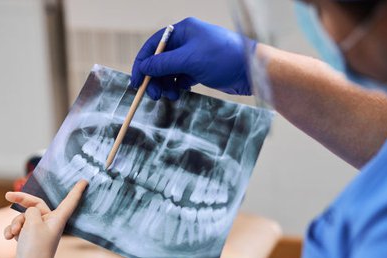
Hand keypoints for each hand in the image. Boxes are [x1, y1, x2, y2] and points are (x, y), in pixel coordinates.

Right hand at [3, 180, 87, 257]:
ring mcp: (39, 233)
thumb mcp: (32, 222)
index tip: (84, 181)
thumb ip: (32, 210)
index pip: (69, 201)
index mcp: (57, 219)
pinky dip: (12, 231)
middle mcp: (50, 225)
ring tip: (13, 233)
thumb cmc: (35, 250)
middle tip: (8, 195)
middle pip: (37, 205)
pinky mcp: (30, 241)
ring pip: (24, 218)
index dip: (76, 191)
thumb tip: (29, 214)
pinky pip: (20, 229)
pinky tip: (8, 238)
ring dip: (15, 222)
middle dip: (22, 201)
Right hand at [131, 18, 253, 100]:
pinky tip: (180, 93)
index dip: (142, 63)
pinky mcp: (199, 69)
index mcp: (183, 31)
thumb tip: (143, 68)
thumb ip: (163, 64)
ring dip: (166, 85)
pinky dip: (177, 86)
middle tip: (153, 95)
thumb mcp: (189, 60)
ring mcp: (193, 55)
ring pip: (169, 72)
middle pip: (160, 61)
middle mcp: (187, 41)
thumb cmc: (223, 58)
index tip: (136, 81)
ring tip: (171, 96)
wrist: (250, 70)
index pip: (153, 46)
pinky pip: (180, 78)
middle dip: (154, 78)